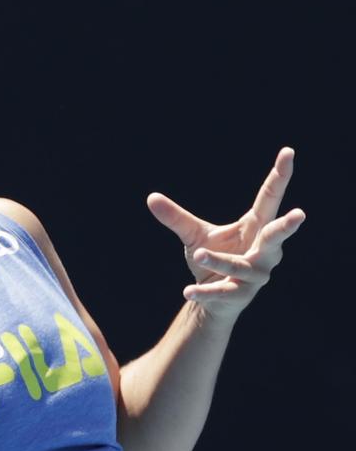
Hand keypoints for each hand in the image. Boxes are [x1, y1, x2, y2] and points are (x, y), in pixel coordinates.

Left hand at [146, 147, 305, 322]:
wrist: (213, 298)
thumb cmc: (213, 258)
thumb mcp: (195, 235)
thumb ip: (176, 218)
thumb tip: (150, 197)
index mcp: (255, 227)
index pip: (269, 199)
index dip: (280, 176)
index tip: (288, 152)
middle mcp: (263, 251)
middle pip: (276, 236)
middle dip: (286, 227)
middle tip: (300, 214)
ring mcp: (255, 275)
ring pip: (240, 266)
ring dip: (219, 259)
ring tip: (199, 253)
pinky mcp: (240, 295)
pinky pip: (222, 291)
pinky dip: (205, 291)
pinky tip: (188, 291)